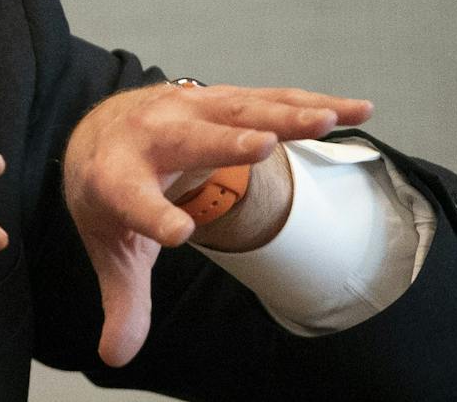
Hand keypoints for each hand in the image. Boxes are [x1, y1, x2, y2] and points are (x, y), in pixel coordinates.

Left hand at [62, 81, 372, 366]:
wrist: (101, 132)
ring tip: (325, 123)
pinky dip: (312, 103)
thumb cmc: (110, 195)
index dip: (153, 216)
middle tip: (263, 146)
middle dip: (225, 145)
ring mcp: (187, 110)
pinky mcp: (219, 100)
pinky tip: (354, 111)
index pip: (133, 200)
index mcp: (116, 178)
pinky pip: (269, 101)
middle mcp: (151, 136)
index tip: (178, 233)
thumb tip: (117, 355)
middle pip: (189, 140)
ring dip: (284, 117)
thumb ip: (124, 299)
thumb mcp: (112, 247)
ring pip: (238, 112)